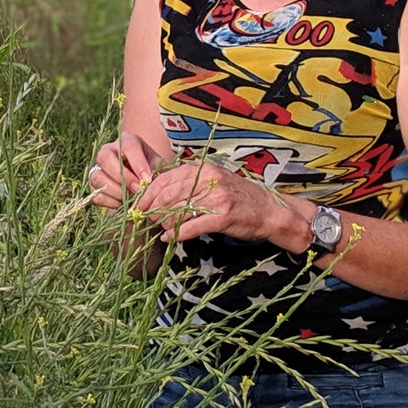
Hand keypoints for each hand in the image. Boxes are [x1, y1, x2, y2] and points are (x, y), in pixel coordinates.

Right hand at [87, 131, 163, 209]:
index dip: (138, 163)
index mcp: (127, 141)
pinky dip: (110, 202)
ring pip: (97, 177)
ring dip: (116, 191)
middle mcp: (108, 150)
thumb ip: (156, 172)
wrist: (144, 183)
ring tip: (131, 198)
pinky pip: (97, 194)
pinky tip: (123, 204)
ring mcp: (98, 168)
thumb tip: (147, 183)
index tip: (147, 179)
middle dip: (123, 177)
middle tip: (138, 189)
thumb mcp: (158, 167)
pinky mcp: (93, 186)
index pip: (128, 146)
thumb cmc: (153, 171)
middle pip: (105, 157)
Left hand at [135, 161, 298, 244]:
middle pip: (167, 194)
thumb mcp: (212, 181)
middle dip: (152, 208)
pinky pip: (192, 226)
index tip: (139, 205)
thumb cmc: (237, 196)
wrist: (269, 210)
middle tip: (146, 219)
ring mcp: (216, 197)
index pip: (165, 178)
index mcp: (202, 168)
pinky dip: (177, 234)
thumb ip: (188, 183)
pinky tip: (170, 238)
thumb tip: (158, 193)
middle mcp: (208, 179)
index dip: (148, 193)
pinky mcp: (223, 216)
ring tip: (160, 229)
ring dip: (164, 222)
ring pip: (177, 210)